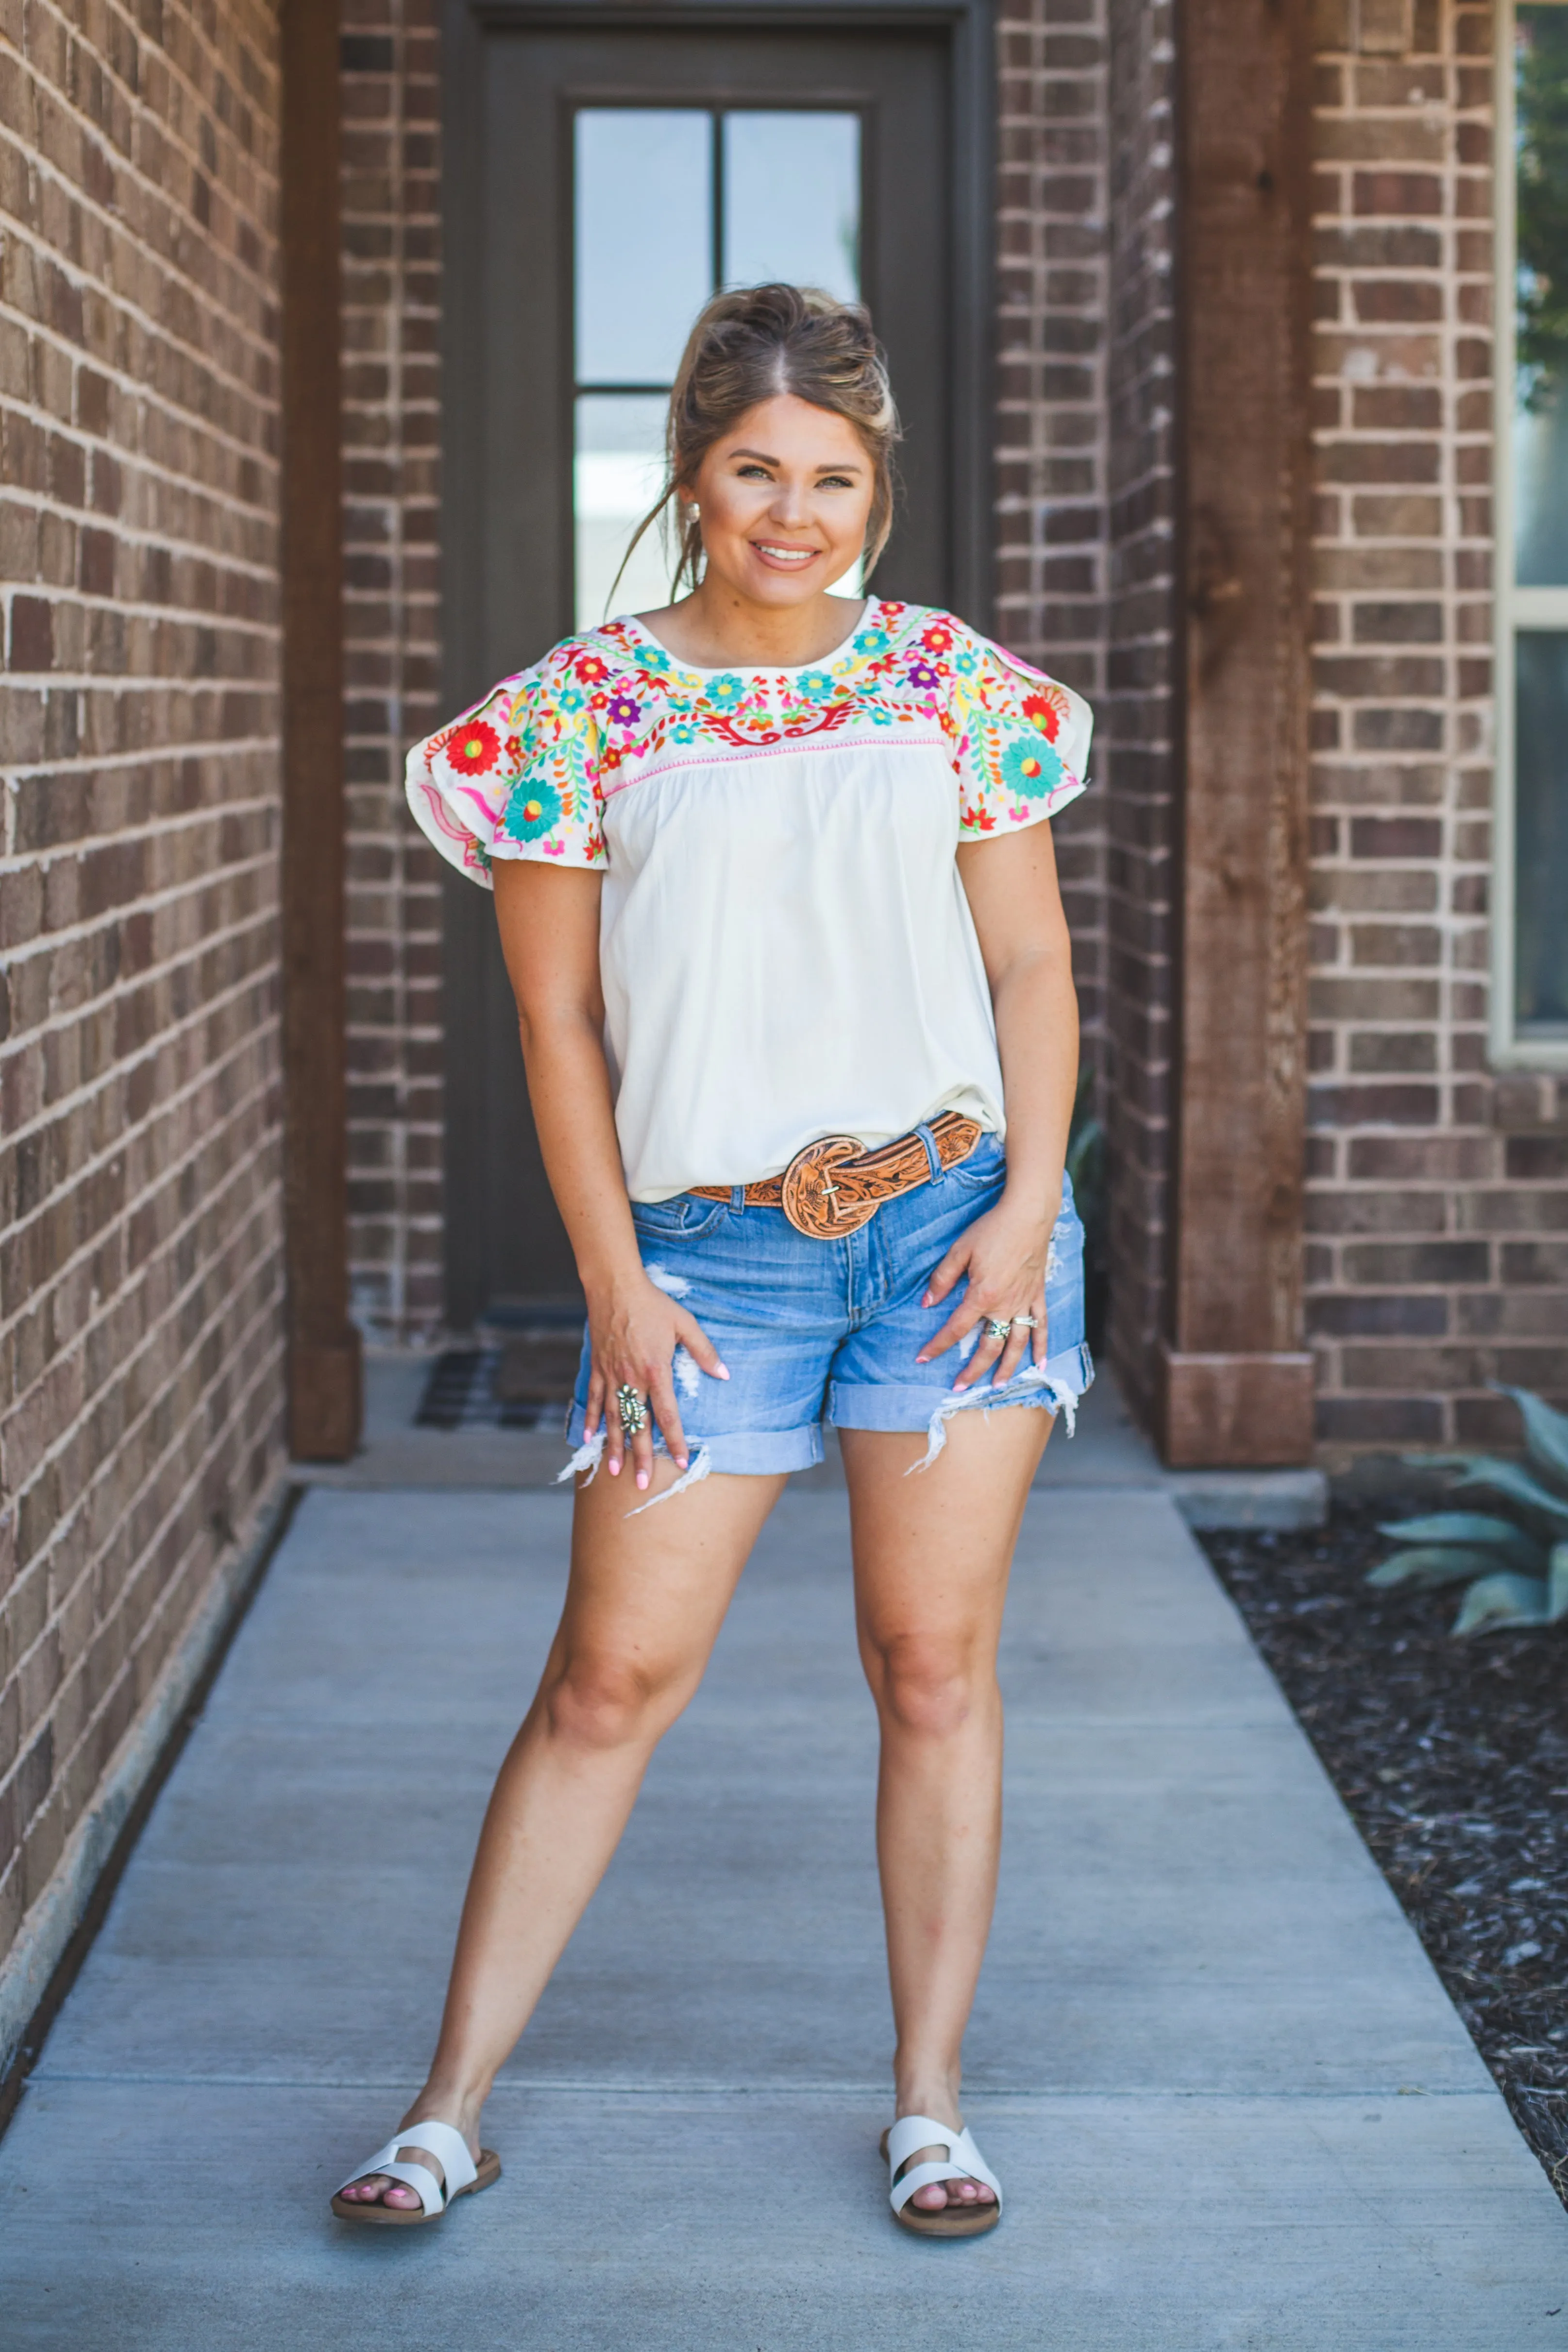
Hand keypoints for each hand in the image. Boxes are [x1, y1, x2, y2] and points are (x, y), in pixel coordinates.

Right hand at [582, 1268, 728, 1488]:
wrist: (615, 1286)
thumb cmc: (653, 1304)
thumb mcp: (685, 1323)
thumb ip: (705, 1351)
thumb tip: (724, 1375)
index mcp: (656, 1370)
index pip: (667, 1414)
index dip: (675, 1440)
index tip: (681, 1461)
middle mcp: (631, 1378)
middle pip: (637, 1424)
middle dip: (641, 1456)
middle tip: (642, 1483)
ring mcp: (611, 1375)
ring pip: (613, 1417)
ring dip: (614, 1445)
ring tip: (614, 1470)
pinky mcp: (597, 1368)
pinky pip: (592, 1398)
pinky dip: (590, 1419)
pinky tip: (588, 1438)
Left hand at [916, 1190, 1056, 1392]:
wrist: (1029, 1215)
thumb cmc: (992, 1229)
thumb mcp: (960, 1251)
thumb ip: (942, 1279)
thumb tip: (927, 1303)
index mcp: (982, 1295)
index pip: (956, 1329)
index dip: (937, 1346)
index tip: (922, 1358)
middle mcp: (1005, 1305)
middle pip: (988, 1346)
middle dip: (972, 1370)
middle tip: (959, 1388)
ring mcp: (1025, 1303)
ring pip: (1016, 1344)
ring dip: (1007, 1368)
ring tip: (997, 1387)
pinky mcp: (1038, 1295)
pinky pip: (1041, 1326)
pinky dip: (1041, 1346)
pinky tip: (1039, 1364)